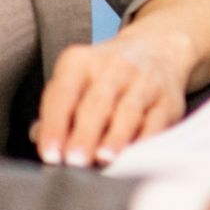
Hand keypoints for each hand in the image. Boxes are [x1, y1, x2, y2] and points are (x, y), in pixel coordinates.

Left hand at [35, 0, 209, 165]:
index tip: (51, 154)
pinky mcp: (168, 99)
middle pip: (96, 104)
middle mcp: (114, 67)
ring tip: (104, 158)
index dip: (55, 125)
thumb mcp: (76, 78)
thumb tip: (40, 137)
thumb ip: (57, 109)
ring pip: (128, 111)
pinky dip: (146, 140)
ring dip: (116, 137)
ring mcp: (144, 81)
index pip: (63, 94)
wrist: (158, 49)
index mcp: (80, 62)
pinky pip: (156, 121)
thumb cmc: (105, 75)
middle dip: (85, 134)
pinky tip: (135, 154)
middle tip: (75, 160)